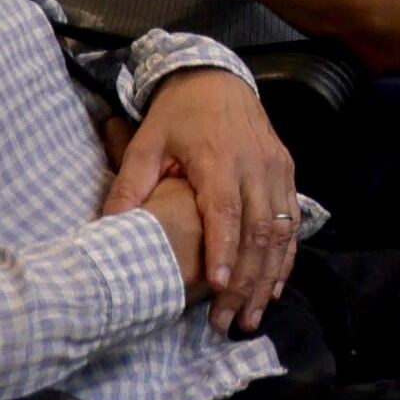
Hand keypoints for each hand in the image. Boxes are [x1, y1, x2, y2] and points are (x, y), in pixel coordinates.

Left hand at [108, 65, 299, 331]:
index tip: (215, 286)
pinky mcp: (286, 172)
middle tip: (230, 321)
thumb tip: (107, 229)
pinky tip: (273, 288)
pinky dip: (285, 258)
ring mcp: (276, 169)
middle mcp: (254, 165)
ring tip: (251, 316)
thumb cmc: (177, 116)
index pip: (224, 210)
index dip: (222, 249)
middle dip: (245, 281)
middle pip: (258, 231)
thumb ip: (129, 187)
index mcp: (218, 158)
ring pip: (280, 232)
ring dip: (267, 278)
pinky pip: (293, 222)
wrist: (217, 78)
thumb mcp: (145, 144)